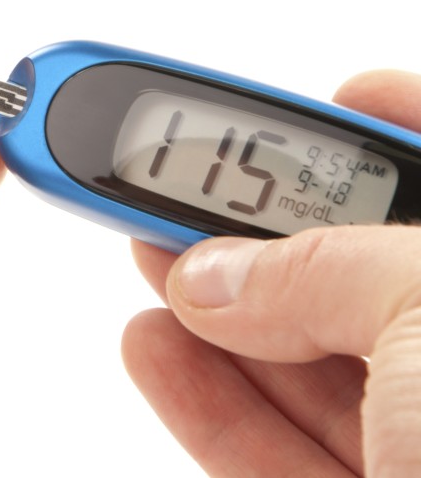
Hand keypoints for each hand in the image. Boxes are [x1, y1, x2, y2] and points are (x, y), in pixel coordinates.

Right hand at [122, 70, 420, 476]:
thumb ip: (314, 269)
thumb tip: (218, 271)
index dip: (406, 125)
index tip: (337, 94)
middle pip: (370, 274)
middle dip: (272, 228)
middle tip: (186, 185)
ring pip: (315, 363)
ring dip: (219, 310)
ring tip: (142, 258)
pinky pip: (278, 452)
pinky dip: (207, 399)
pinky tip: (150, 345)